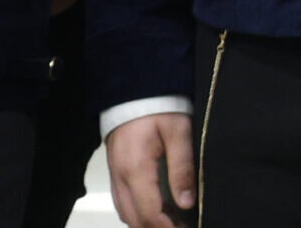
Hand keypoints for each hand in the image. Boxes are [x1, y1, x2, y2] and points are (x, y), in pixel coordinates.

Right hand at [106, 112, 196, 227]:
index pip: (149, 214)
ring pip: (125, 211)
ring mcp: (114, 172)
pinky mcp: (115, 167)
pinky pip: (122, 200)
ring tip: (173, 224)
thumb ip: (183, 168)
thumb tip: (186, 203)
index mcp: (136, 169)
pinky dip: (138, 212)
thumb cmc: (158, 106)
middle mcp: (120, 175)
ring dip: (146, 223)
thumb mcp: (179, 133)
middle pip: (134, 219)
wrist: (132, 86)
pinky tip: (158, 211)